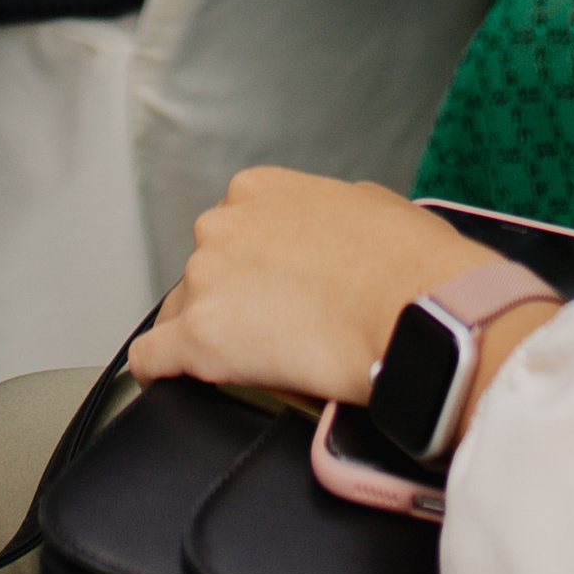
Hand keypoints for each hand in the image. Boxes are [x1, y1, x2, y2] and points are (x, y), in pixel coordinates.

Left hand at [130, 170, 551, 427]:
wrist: (421, 314)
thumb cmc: (412, 267)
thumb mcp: (371, 207)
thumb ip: (330, 214)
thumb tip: (334, 235)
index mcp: (261, 190)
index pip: (232, 234)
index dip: (252, 271)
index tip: (269, 295)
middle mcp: (224, 224)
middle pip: (204, 274)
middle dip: (230, 302)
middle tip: (270, 335)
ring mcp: (206, 278)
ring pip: (181, 314)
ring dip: (207, 336)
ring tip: (247, 367)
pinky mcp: (199, 337)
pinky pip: (153, 358)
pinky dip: (160, 370)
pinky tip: (170, 382)